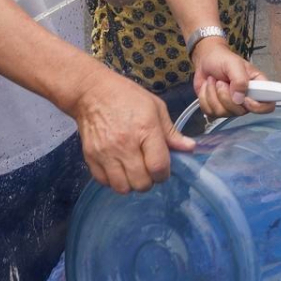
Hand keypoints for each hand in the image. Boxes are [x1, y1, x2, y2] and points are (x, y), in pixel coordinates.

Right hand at [68, 65, 195, 193]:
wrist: (91, 92)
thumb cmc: (127, 97)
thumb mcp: (155, 107)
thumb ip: (171, 132)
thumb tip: (190, 148)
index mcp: (145, 130)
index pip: (159, 167)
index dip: (164, 174)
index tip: (163, 169)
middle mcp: (125, 144)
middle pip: (141, 183)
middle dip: (149, 180)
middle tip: (148, 169)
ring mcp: (105, 153)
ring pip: (122, 188)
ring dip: (130, 183)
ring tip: (132, 171)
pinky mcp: (90, 157)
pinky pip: (104, 182)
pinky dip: (113, 180)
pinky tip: (118, 168)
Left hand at [192, 37, 275, 117]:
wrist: (206, 60)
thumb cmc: (222, 59)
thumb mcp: (233, 64)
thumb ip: (239, 80)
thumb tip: (239, 99)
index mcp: (257, 87)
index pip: (268, 106)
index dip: (257, 107)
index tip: (245, 98)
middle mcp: (246, 100)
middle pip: (240, 112)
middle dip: (225, 95)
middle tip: (221, 81)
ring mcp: (231, 106)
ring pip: (222, 112)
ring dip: (212, 94)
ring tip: (214, 81)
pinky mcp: (217, 109)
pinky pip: (210, 111)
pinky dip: (204, 97)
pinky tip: (208, 87)